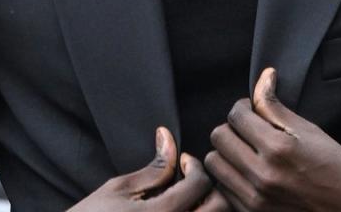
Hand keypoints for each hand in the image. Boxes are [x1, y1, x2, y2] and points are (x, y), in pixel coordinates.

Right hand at [68, 127, 229, 210]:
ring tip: (185, 197)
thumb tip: (168, 137)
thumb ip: (153, 168)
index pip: (201, 183)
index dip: (193, 165)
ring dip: (206, 206)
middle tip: (188, 180)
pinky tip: (179, 210)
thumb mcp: (119, 190)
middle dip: (209, 188)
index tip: (181, 161)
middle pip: (221, 208)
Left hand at [204, 69, 340, 211]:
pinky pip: (223, 189)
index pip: (236, 116)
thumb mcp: (308, 130)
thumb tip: (264, 77)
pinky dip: (231, 177)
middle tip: (248, 130)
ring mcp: (255, 200)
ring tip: (246, 151)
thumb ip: (276, 106)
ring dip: (227, 153)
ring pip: (215, 164)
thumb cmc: (334, 165)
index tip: (252, 110)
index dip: (243, 107)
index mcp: (277, 148)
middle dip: (232, 128)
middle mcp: (262, 175)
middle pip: (219, 138)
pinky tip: (249, 173)